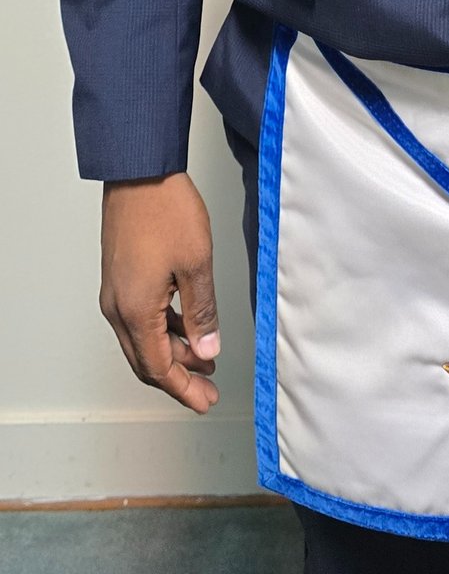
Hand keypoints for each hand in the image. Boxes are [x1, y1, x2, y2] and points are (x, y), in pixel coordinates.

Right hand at [100, 173, 220, 413]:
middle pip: (146, 361)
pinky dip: (164, 330)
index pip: (159, 367)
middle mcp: (118, 307)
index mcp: (136, 311)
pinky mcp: (121, 277)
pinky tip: (188, 326)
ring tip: (205, 358)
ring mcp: (116, 292)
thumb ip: (202, 313)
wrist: (139, 171)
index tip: (205, 402)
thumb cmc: (165, 210)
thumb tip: (207, 350)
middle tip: (207, 390)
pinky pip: (139, 318)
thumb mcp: (196, 265)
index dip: (184, 389)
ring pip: (142, 340)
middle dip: (178, 379)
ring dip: (172, 352)